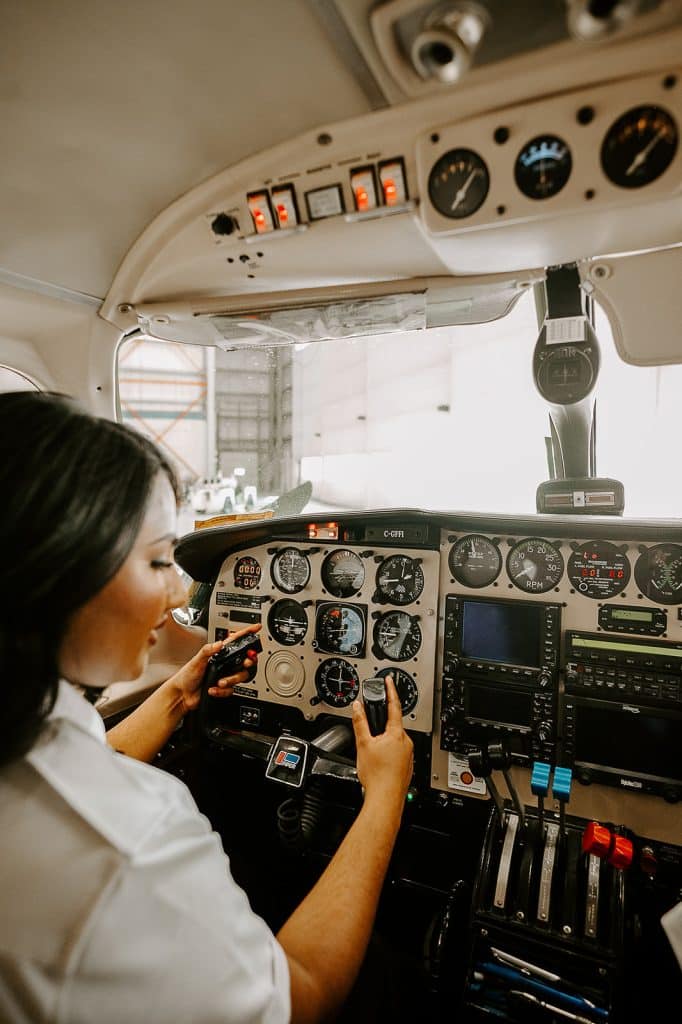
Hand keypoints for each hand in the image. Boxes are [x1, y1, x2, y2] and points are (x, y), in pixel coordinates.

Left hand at [166, 624, 261, 712]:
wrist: (182, 696)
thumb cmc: (186, 677)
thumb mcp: (196, 660)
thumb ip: (208, 650)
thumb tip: (219, 643)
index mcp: (218, 653)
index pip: (235, 641)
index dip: (247, 633)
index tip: (256, 628)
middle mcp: (224, 664)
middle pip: (244, 660)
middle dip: (247, 661)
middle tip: (245, 662)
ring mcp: (225, 676)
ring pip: (240, 676)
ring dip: (231, 679)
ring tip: (220, 682)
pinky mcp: (224, 688)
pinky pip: (232, 690)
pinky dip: (222, 691)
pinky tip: (213, 689)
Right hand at [351, 674, 412, 807]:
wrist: (385, 800)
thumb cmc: (376, 776)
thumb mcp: (363, 744)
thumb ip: (360, 723)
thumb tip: (357, 707)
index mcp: (397, 733)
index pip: (394, 705)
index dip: (391, 691)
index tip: (389, 681)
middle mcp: (406, 742)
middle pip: (393, 725)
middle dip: (381, 726)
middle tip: (370, 735)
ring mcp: (408, 755)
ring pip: (395, 741)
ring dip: (384, 743)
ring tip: (372, 756)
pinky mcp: (407, 766)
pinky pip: (397, 754)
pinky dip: (387, 755)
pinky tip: (379, 765)